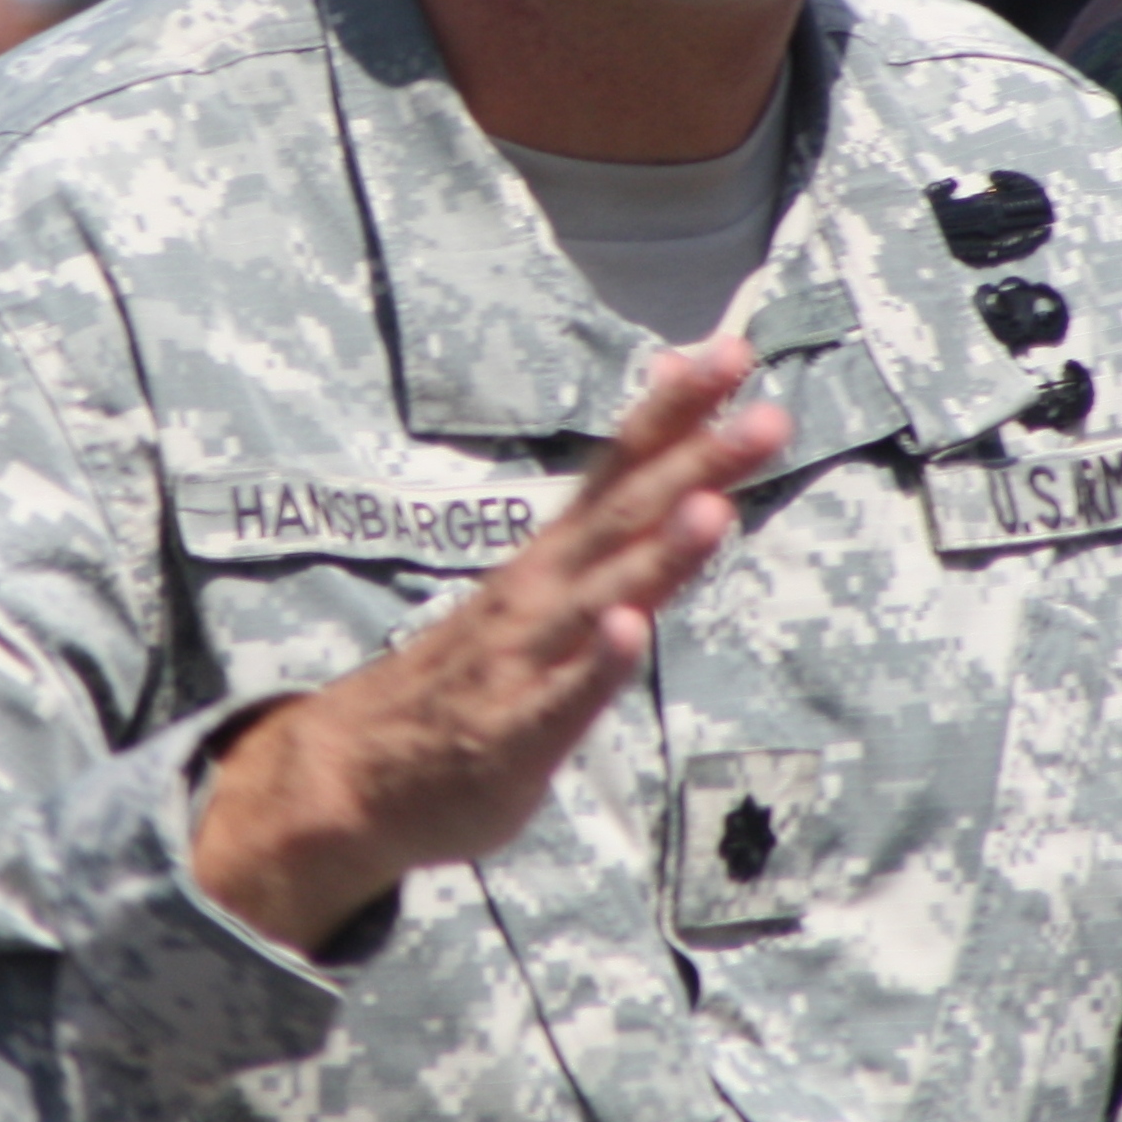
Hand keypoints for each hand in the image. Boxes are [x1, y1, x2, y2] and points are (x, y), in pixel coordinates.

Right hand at [193, 340, 788, 955]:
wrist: (355, 771)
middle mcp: (543, 587)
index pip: (621, 461)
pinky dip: (598, 662)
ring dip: (658, 553)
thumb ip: (610, 507)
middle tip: (765, 419)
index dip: (677, 408)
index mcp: (557, 549)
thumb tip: (663, 417)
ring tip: (712, 508)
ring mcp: (527, 655)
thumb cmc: (475, 665)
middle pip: (626, 513)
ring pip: (602, 594)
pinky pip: (562, 696)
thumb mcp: (544, 575)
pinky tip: (629, 630)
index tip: (732, 350)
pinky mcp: (514, 731)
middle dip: (695, 463)